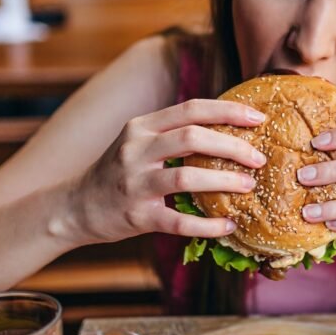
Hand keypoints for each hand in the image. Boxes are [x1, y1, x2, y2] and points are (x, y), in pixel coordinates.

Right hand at [72, 99, 266, 243]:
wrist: (76, 208)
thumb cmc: (119, 174)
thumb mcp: (139, 143)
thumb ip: (173, 134)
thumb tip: (229, 131)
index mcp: (142, 126)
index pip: (191, 109)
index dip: (228, 111)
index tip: (257, 118)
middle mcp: (136, 150)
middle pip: (192, 137)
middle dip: (232, 145)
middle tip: (259, 158)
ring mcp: (135, 183)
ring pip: (186, 177)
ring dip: (224, 181)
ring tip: (248, 186)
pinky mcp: (137, 216)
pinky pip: (179, 222)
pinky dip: (208, 225)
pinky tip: (229, 225)